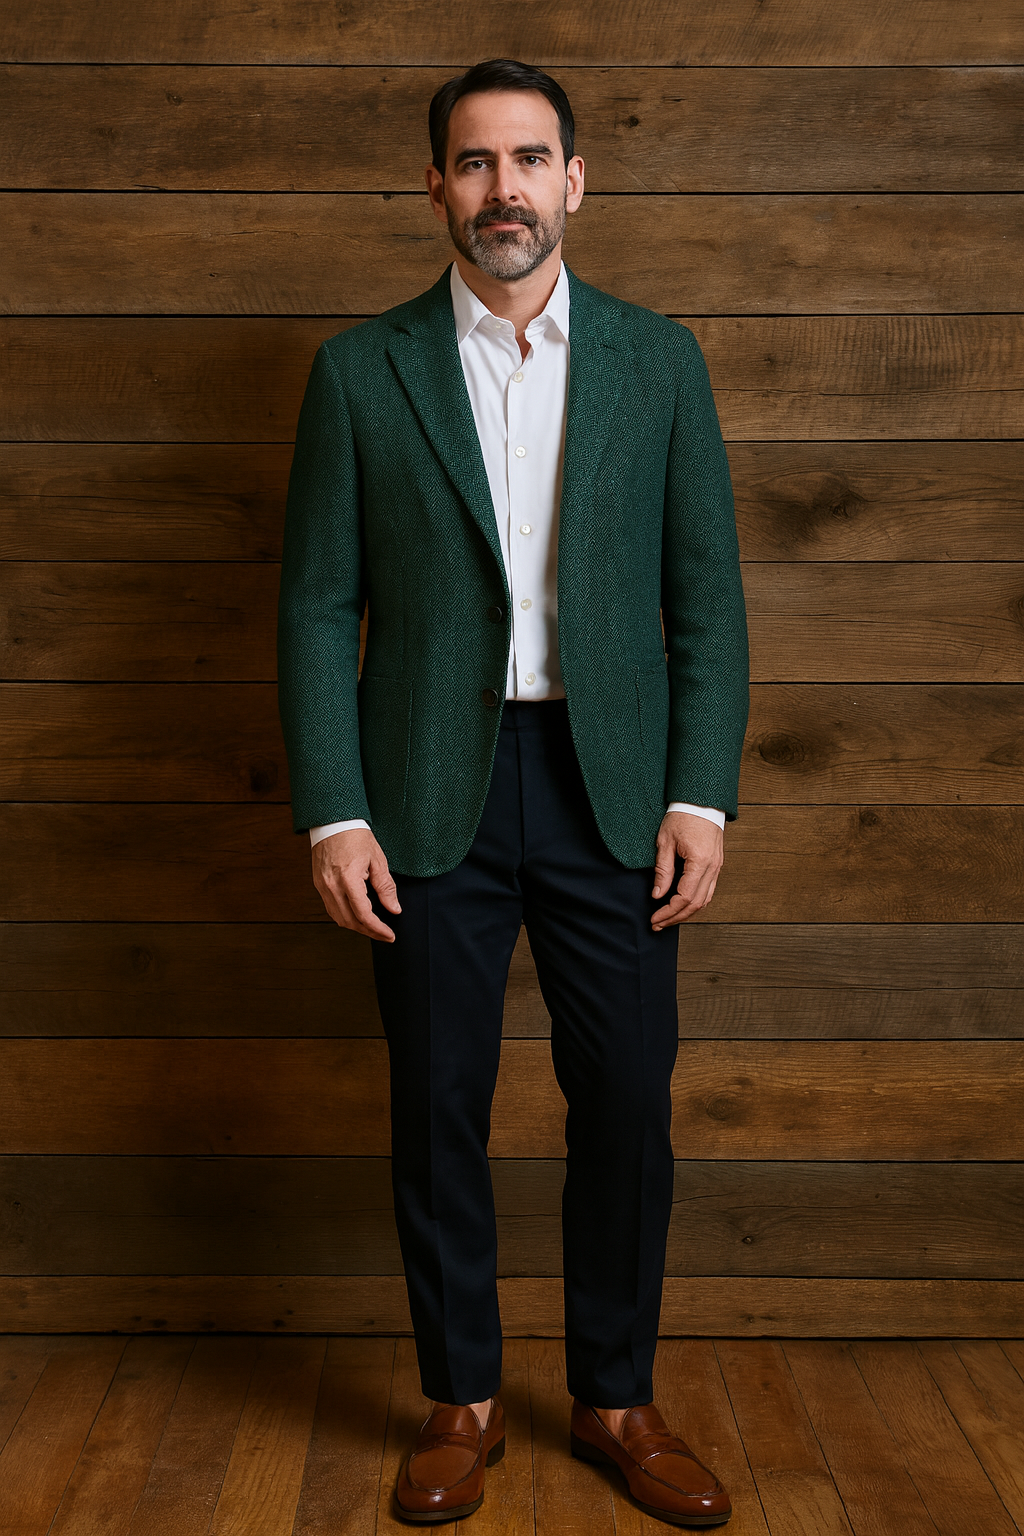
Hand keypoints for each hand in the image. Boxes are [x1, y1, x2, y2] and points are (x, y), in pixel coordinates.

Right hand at [311, 828, 401, 941]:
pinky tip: (356, 916)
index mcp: (348, 879)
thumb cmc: (355, 836)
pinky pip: (331, 909)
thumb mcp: (377, 860)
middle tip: (384, 935)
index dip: (378, 929)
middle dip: (369, 932)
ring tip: (372, 927)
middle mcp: (332, 886)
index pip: (364, 915)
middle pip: (350, 922)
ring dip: (356, 927)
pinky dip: (345, 917)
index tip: (389, 935)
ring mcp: (323, 887)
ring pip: (339, 919)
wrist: (332, 822)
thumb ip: (386, 887)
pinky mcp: (319, 885)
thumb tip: (394, 908)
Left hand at [650, 811, 723, 929]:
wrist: (701, 800)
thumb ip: (662, 871)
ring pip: (704, 899)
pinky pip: (708, 890)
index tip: (655, 917)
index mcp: (700, 861)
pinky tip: (682, 905)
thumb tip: (657, 894)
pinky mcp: (716, 864)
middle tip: (658, 924)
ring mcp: (717, 866)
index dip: (668, 911)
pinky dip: (695, 902)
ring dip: (686, 912)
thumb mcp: (665, 842)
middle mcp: (713, 867)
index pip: (684, 897)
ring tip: (668, 918)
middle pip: (696, 903)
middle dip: (676, 917)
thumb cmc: (682, 816)